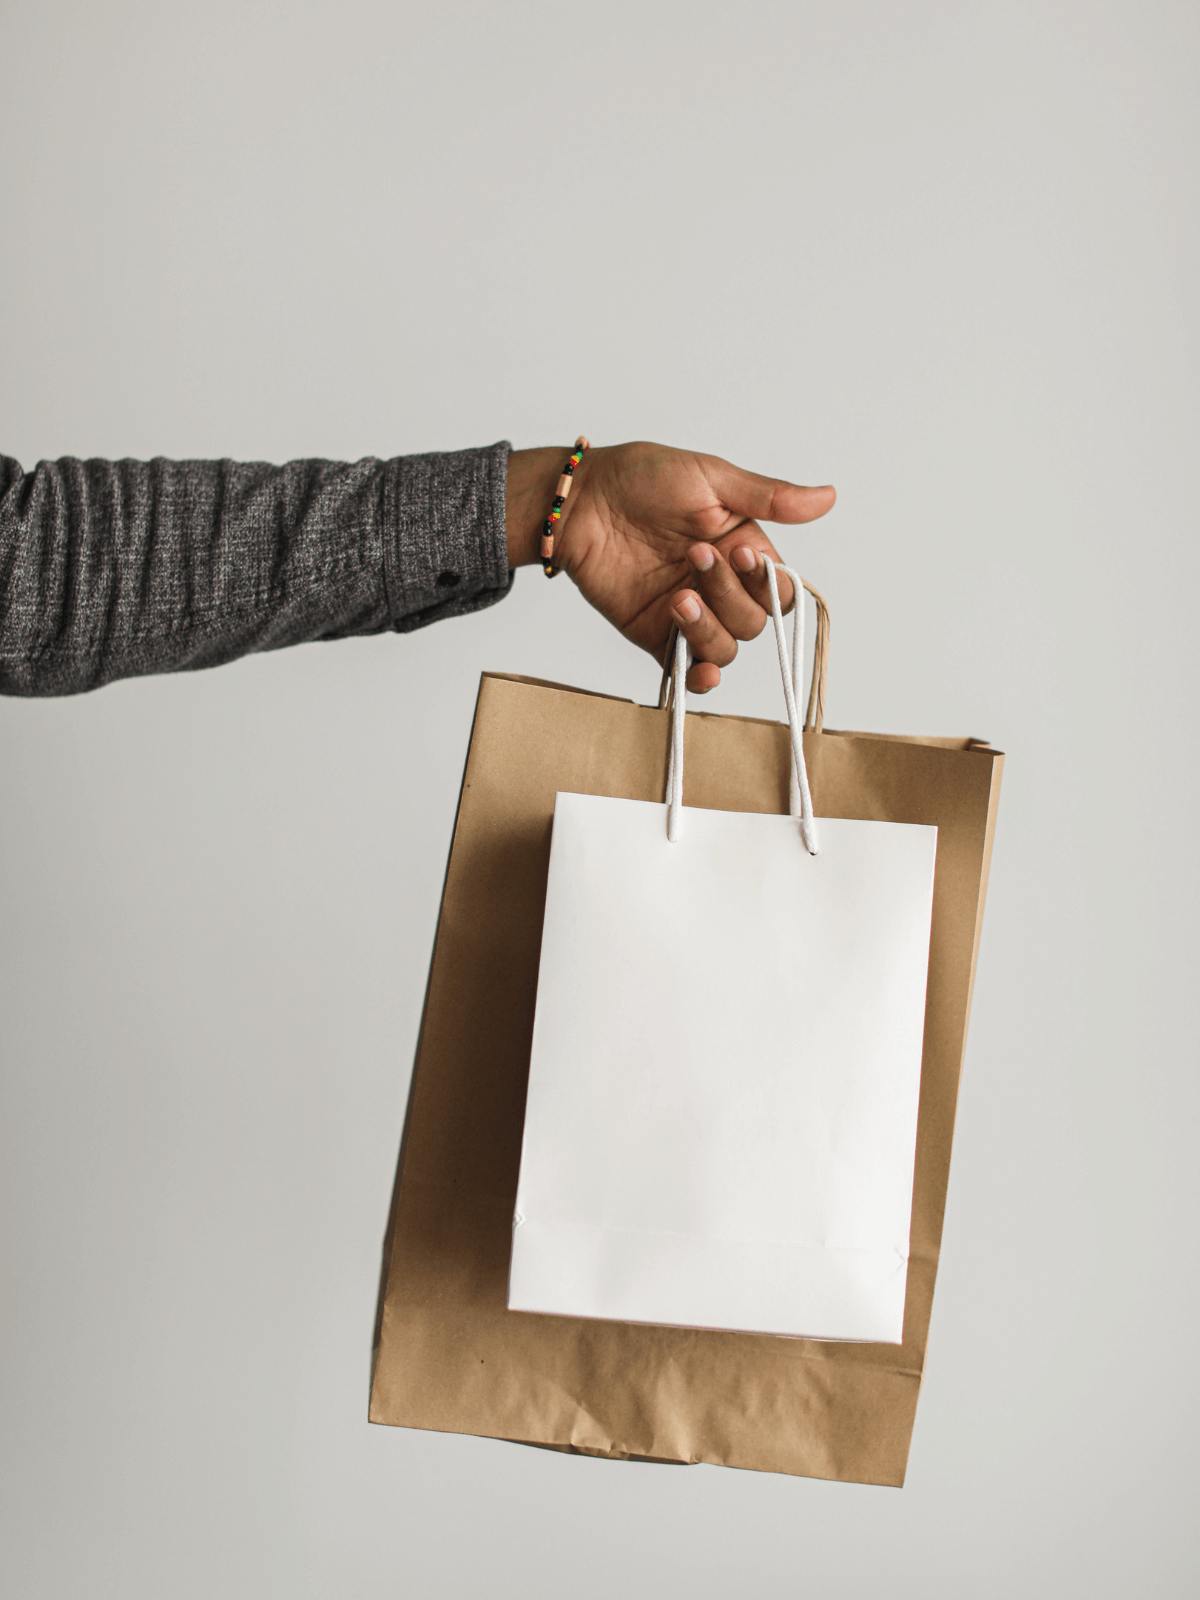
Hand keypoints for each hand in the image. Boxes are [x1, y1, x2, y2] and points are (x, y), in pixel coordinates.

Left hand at [506, 442, 834, 691]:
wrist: (579, 502)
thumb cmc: (640, 478)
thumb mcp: (711, 479)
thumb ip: (768, 498)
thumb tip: (828, 497)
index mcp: (742, 550)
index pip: (778, 588)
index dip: (765, 581)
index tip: (737, 552)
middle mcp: (720, 586)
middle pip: (755, 622)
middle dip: (729, 594)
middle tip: (693, 555)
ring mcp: (688, 613)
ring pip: (726, 648)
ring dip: (709, 628)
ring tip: (676, 596)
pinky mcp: (654, 634)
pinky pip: (687, 669)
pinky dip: (700, 677)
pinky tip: (700, 670)